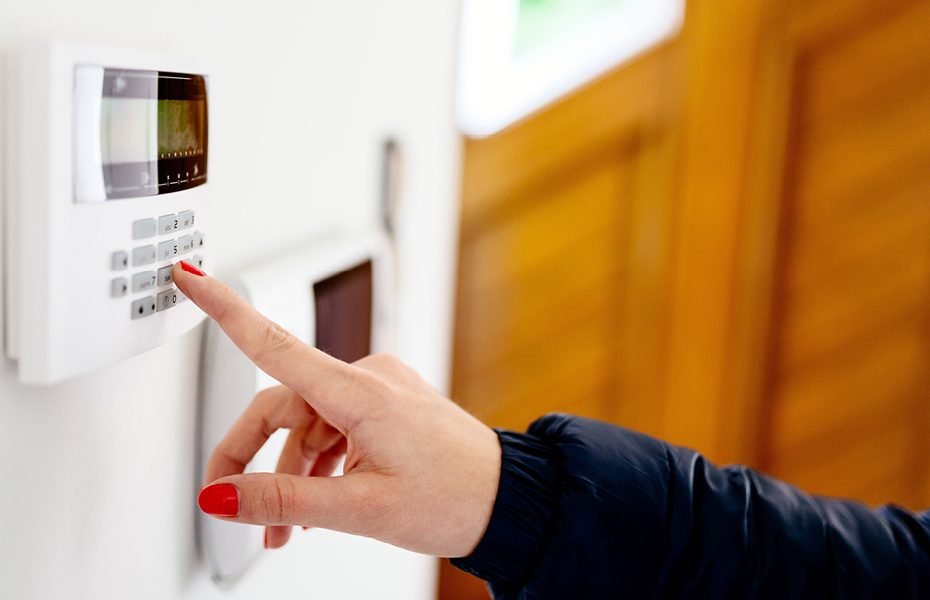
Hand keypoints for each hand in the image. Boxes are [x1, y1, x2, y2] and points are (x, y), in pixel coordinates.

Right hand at [173, 261, 500, 555]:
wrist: (509, 501)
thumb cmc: (455, 497)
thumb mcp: (360, 508)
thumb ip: (284, 499)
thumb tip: (223, 497)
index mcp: (360, 391)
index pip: (273, 342)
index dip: (223, 308)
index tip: (190, 276)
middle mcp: (368, 379)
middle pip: (281, 405)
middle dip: (250, 457)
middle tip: (230, 503)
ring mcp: (380, 391)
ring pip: (308, 425)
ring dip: (288, 474)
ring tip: (284, 528)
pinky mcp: (389, 407)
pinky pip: (335, 428)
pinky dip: (318, 465)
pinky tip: (315, 505)